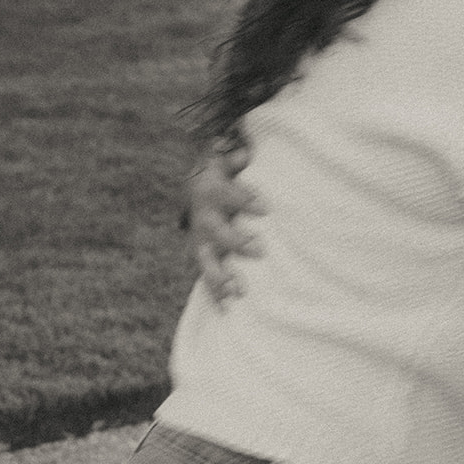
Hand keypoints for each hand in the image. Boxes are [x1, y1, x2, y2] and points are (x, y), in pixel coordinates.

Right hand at [187, 143, 265, 306]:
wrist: (197, 187)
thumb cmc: (223, 173)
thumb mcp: (226, 160)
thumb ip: (234, 157)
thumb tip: (242, 152)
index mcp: (212, 191)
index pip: (228, 194)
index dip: (245, 199)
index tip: (265, 207)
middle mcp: (204, 217)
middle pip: (217, 231)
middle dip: (236, 242)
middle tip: (260, 249)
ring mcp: (200, 240)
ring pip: (207, 259)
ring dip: (221, 275)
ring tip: (238, 290)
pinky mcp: (202, 256)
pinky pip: (206, 276)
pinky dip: (215, 294)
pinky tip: (225, 311)